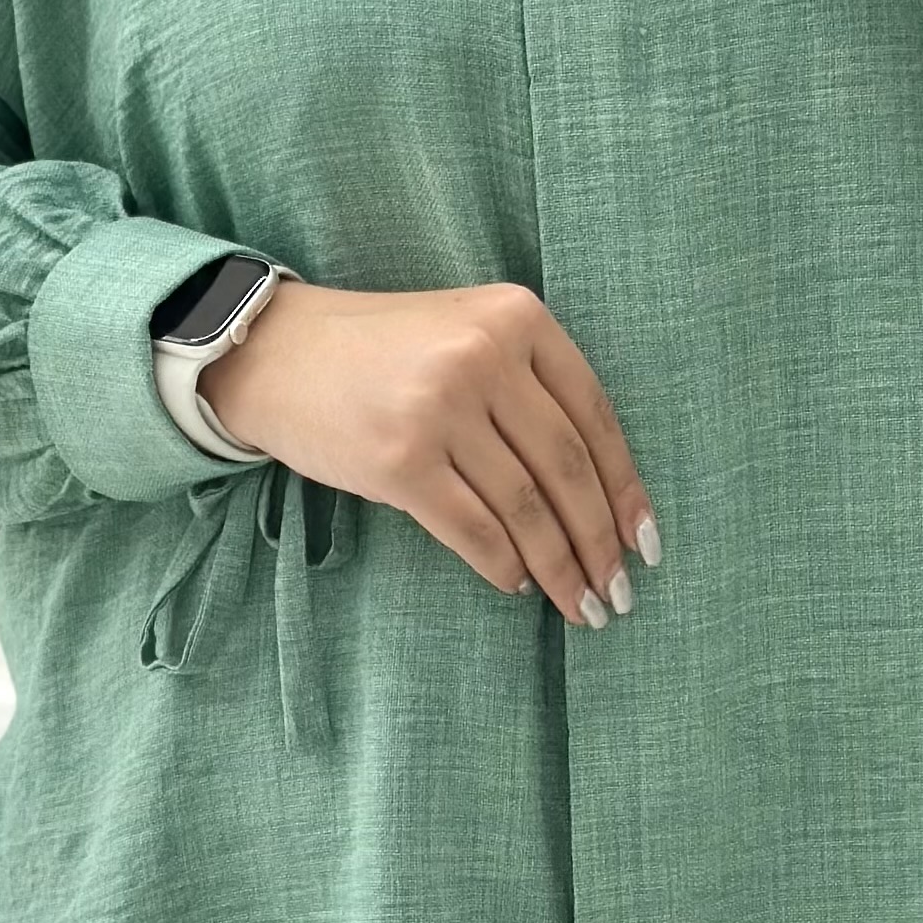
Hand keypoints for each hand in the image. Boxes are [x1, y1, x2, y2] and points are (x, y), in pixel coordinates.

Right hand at [201, 279, 659, 628]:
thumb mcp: (468, 333)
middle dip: (599, 541)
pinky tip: (517, 584)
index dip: (625, 488)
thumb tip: (600, 494)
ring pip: (526, 508)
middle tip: (617, 592)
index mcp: (516, 318)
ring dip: (559, 568)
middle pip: (566, 468)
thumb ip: (531, 385)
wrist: (277, 352)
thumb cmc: (384, 352)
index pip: (594, 417)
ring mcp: (440, 408)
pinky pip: (473, 529)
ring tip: (579, 604)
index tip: (644, 542)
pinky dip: (502, 565)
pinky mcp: (399, 460)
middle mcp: (483, 357)